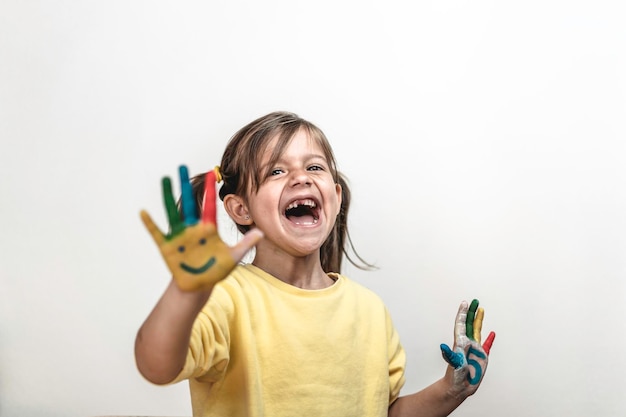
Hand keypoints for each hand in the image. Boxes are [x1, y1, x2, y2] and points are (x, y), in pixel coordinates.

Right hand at [140, 165, 262, 290]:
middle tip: (182, 167)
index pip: (209, 205)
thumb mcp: (233, 257)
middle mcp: (193, 228)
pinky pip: (157, 233)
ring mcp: (180, 236)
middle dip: (185, 185)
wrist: (199, 286)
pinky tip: (144, 212)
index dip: (209, 190)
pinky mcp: (168, 247)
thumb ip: (246, 243)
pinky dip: (150, 224)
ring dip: (167, 196)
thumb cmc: (215, 271)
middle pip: (189, 202)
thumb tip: (262, 233)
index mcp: (208, 229)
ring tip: (165, 179)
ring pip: (172, 212)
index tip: (209, 173)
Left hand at [439, 299, 495, 397]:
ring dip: (479, 320)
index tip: (465, 303)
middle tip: (474, 301)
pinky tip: (492, 333)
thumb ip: (450, 355)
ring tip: (481, 309)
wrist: (460, 387)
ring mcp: (475, 349)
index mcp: (460, 342)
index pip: (461, 324)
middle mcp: (467, 343)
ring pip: (477, 331)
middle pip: (470, 324)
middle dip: (471, 312)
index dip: (463, 313)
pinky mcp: (482, 357)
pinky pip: (487, 345)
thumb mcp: (453, 364)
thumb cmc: (454, 376)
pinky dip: (490, 339)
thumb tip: (443, 347)